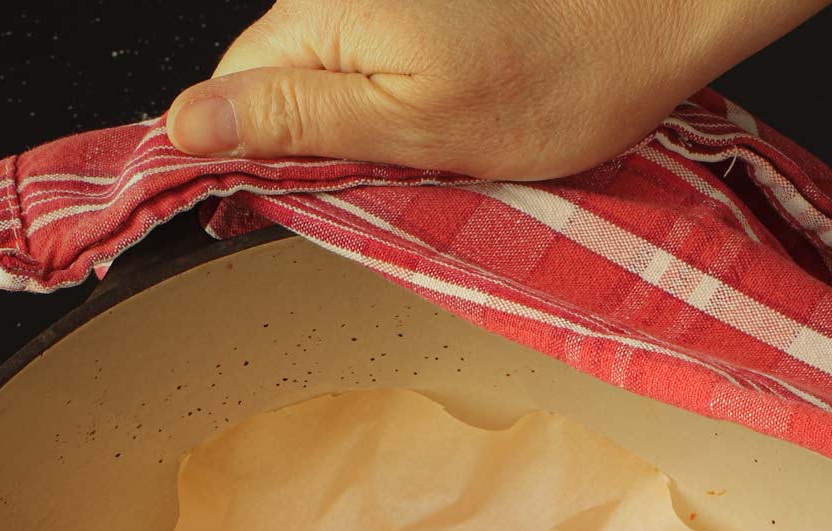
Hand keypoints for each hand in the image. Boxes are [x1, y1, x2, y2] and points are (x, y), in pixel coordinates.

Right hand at [166, 0, 831, 178]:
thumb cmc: (550, 83)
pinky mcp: (412, 4)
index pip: (227, 95)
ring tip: (417, 151)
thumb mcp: (406, 126)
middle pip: (268, 84)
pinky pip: (366, 65)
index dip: (242, 159)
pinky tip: (437, 123)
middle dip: (304, 146)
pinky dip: (388, 107)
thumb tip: (187, 127)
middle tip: (372, 183)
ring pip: (319, 79)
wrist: (644, 25)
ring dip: (350, 130)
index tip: (276, 209)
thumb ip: (290, 121)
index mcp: (322, 16)